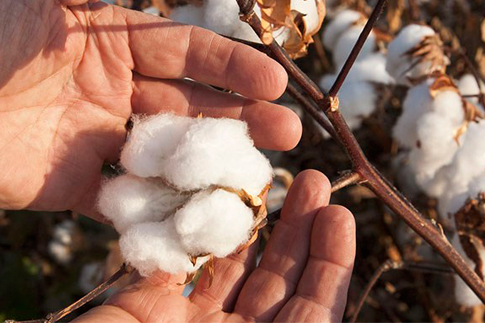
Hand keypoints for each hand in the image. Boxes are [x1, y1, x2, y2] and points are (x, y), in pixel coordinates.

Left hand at [0, 0, 300, 216]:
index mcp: (113, 43)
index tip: (272, 80)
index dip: (231, 66)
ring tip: (263, 173)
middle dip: (242, 117)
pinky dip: (168, 207)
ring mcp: (101, 141)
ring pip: (172, 153)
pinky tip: (209, 212)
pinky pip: (132, 199)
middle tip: (287, 133)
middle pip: (192, 106)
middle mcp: (116, 92)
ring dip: (218, 162)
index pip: (186, 52)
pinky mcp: (80, 187)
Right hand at [77, 170, 354, 322]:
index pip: (312, 312)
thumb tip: (322, 318)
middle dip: (299, 230)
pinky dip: (191, 228)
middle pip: (278, 282)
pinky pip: (174, 261)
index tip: (340, 218)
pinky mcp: (144, 308)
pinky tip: (212, 195)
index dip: (330, 265)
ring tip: (271, 177)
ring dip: (253, 223)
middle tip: (315, 180)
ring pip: (232, 267)